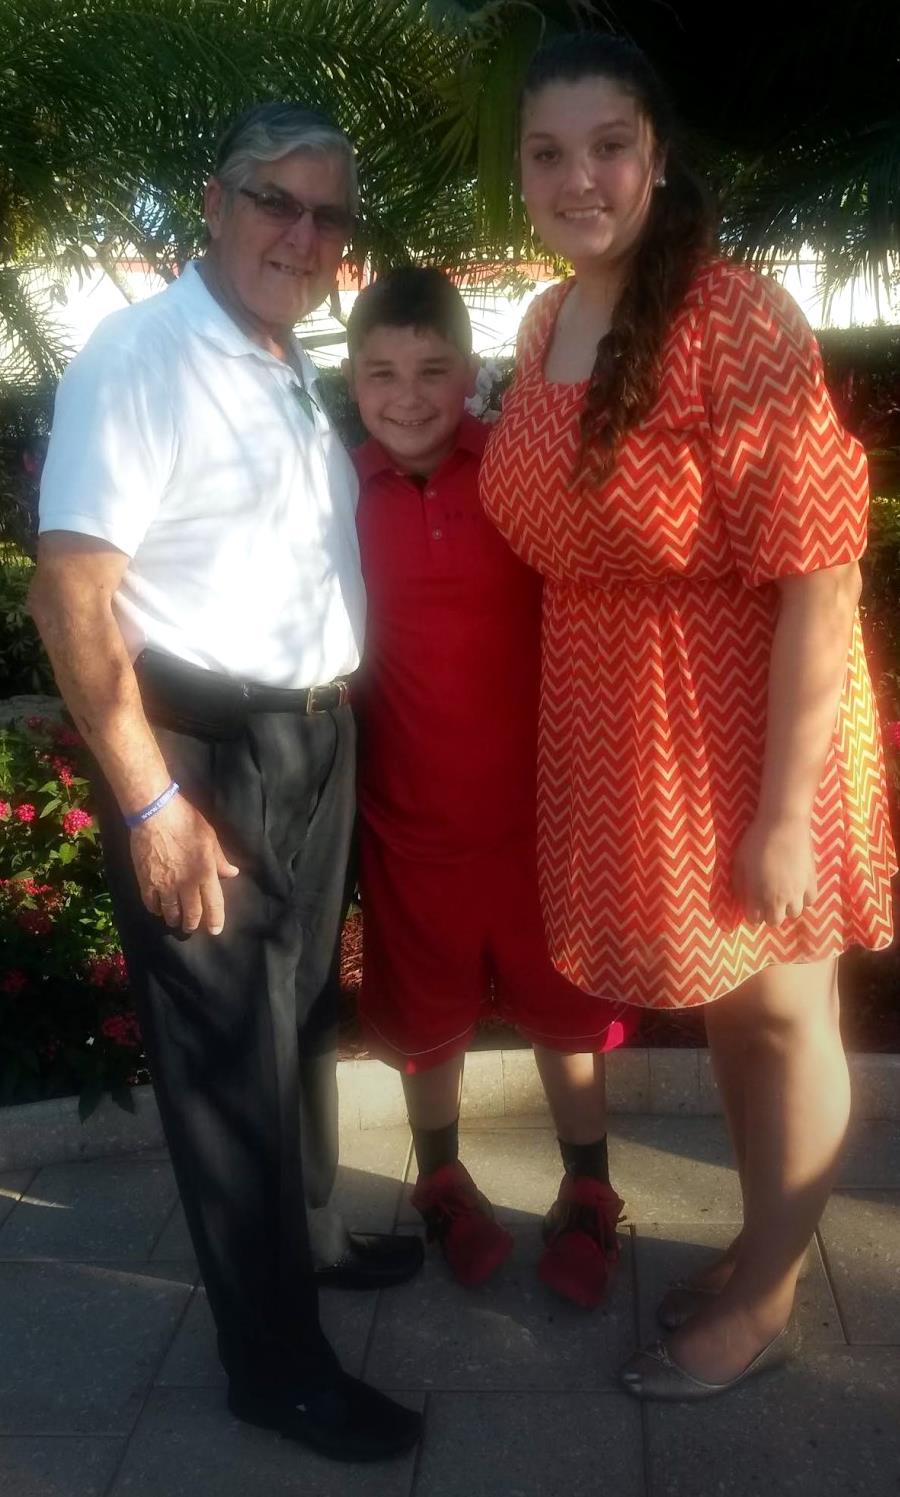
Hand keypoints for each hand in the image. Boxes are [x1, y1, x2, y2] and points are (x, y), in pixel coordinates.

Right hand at [129, 793, 238, 935]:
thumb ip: (220, 859)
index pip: (214, 904)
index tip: (215, 931)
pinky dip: (155, 909)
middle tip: (191, 927)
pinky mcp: (146, 882)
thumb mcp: (210, 838)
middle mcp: (187, 883)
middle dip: (192, 924)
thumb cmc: (186, 821)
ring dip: (174, 919)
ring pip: (170, 912)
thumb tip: (232, 873)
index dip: (215, 920)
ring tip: (175, 921)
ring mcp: (165, 885)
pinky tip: (158, 909)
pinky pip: (151, 903)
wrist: (155, 813)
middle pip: (192, 913)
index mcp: (206, 873)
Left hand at [731, 814, 816, 925]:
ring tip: (783, 894)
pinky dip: (803, 898)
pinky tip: (797, 888)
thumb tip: (743, 900)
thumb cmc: (756, 841)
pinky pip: (810, 901)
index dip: (751, 913)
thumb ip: (740, 885)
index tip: (751, 904)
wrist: (784, 823)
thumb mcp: (739, 863)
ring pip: (794, 913)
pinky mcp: (812, 882)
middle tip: (766, 899)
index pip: (755, 919)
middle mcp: (779, 899)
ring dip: (787, 907)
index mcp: (759, 895)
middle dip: (769, 913)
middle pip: (775, 921)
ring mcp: (798, 892)